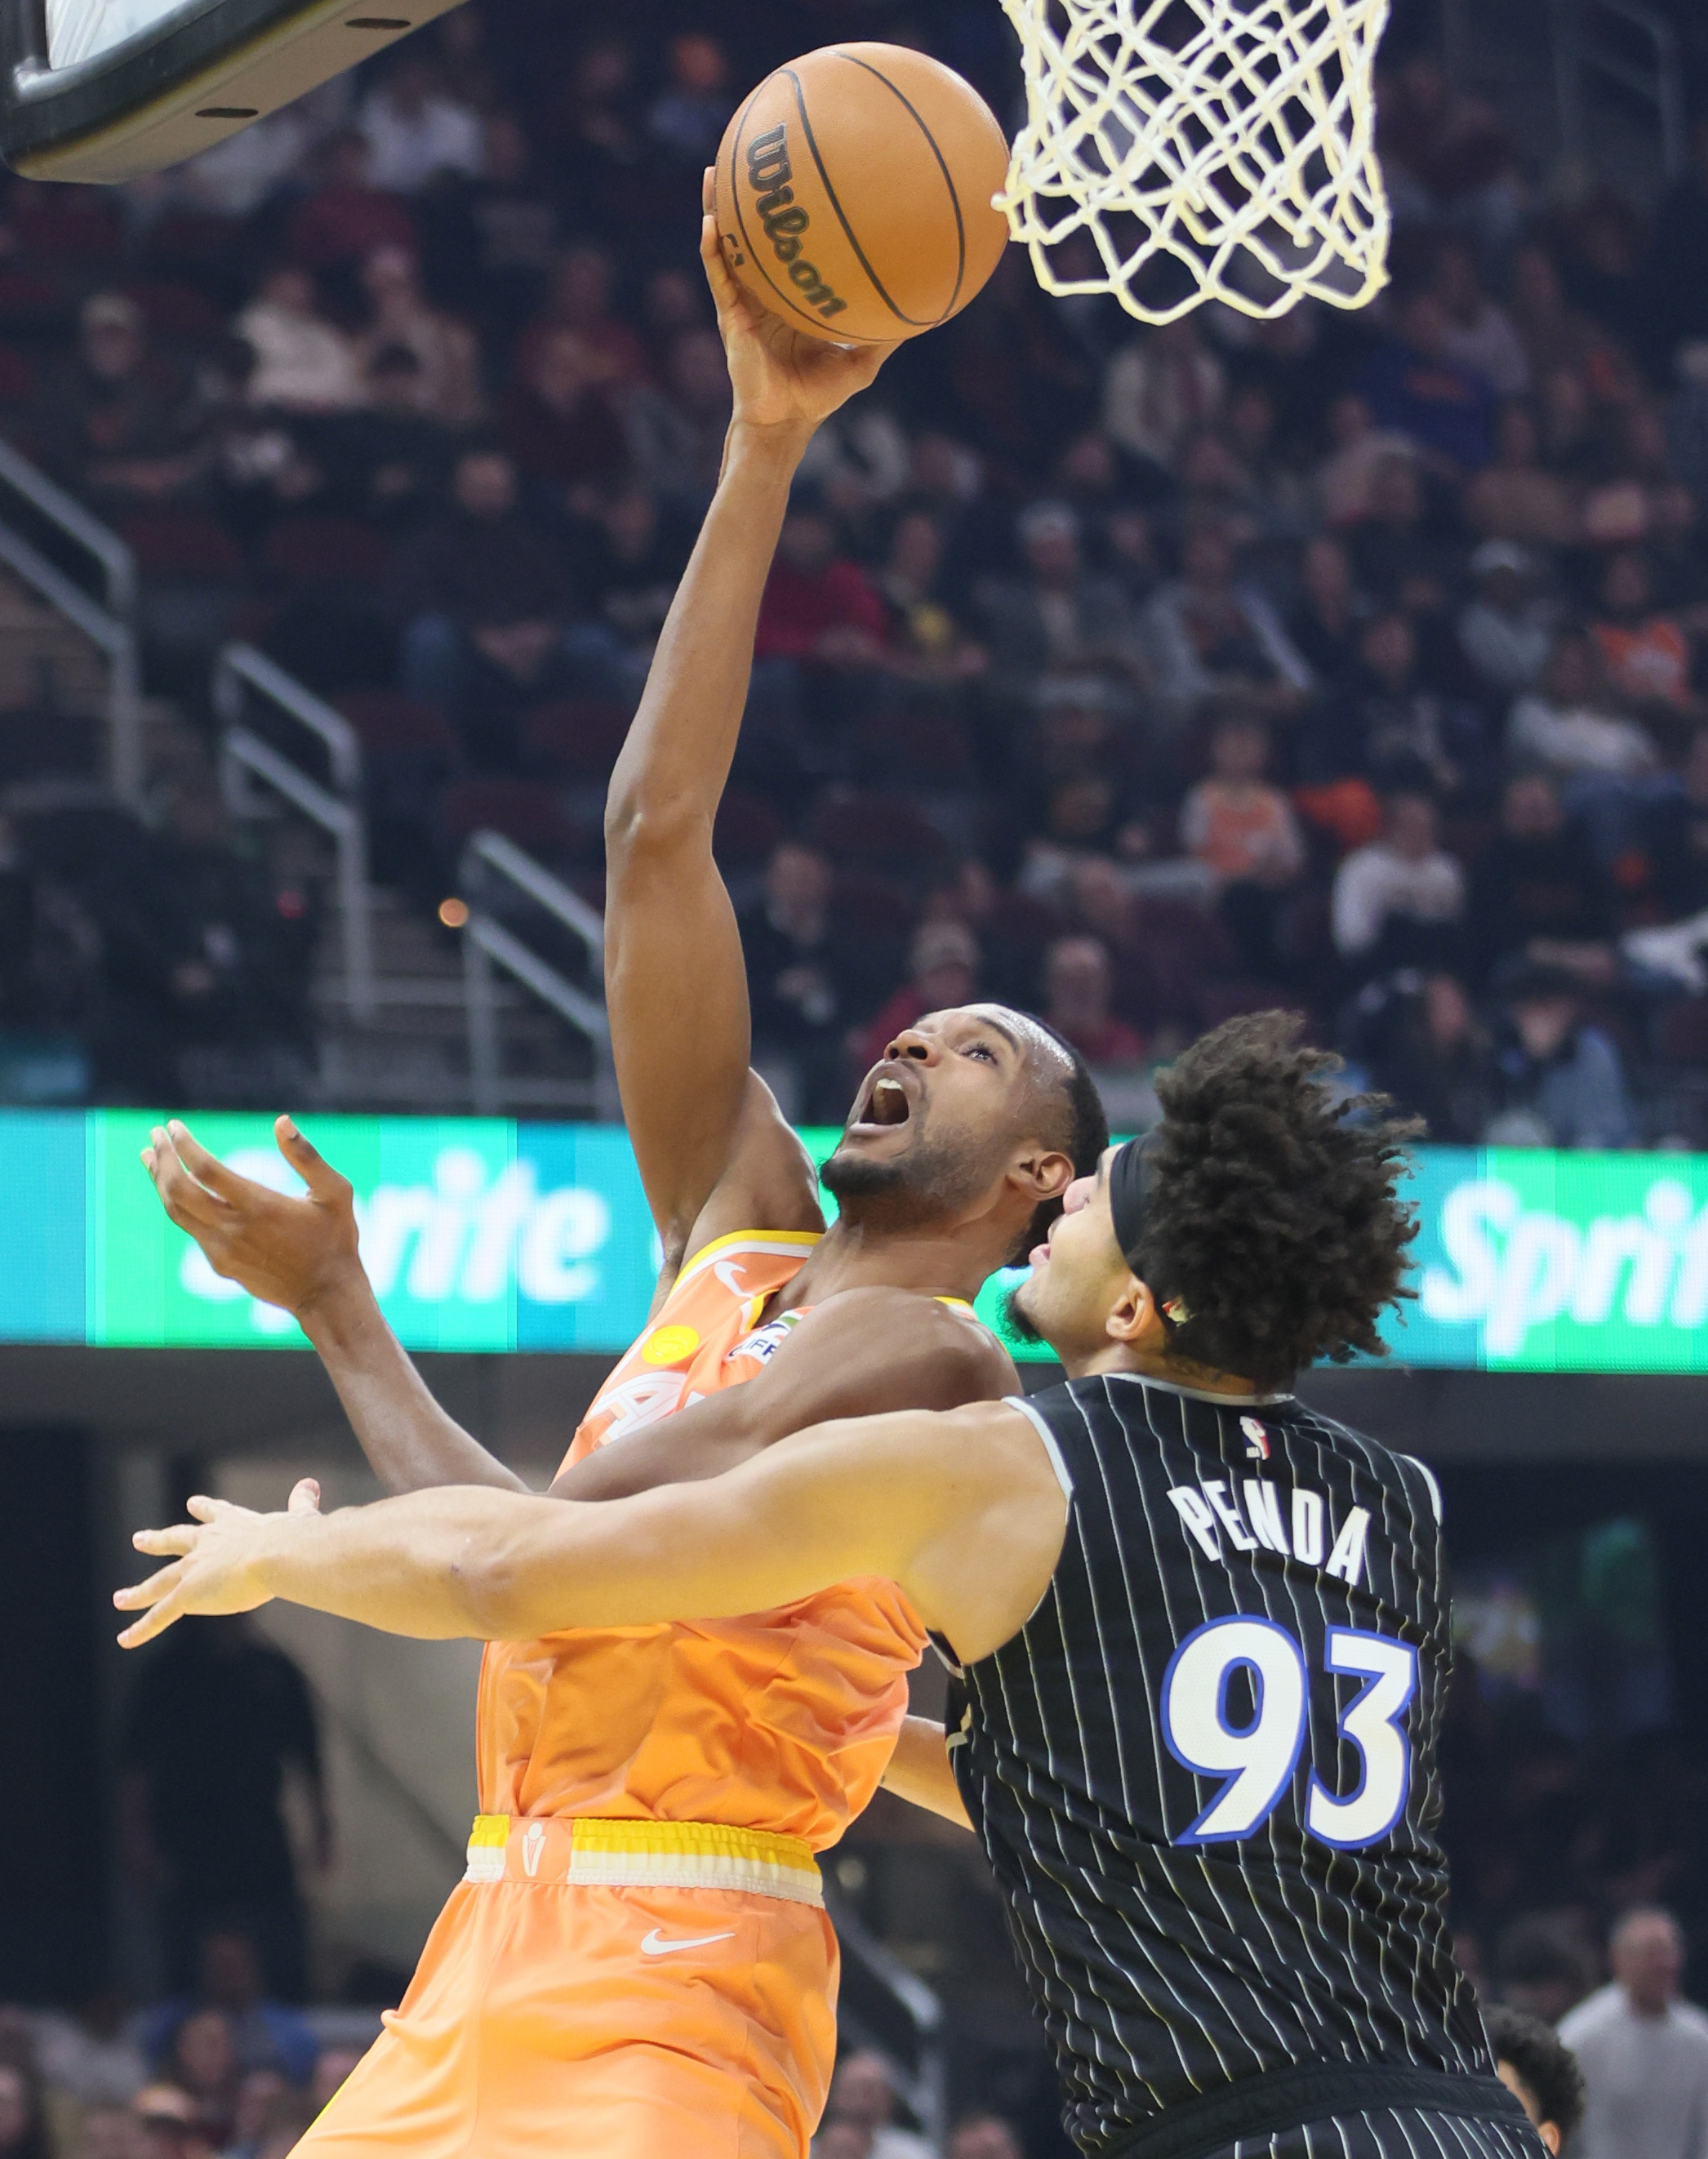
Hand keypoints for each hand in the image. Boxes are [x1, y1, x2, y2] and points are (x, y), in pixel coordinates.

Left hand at [114, 1477, 321, 1647]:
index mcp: (236, 1525)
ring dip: (139, 1592)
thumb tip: (311, 1484)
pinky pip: (160, 1615)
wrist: (279, 1554)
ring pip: (159, 1582)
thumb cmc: (294, 1538)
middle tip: (139, 1539)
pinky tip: (125, 1639)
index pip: (216, 1515)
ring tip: (120, 1599)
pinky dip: (142, 1628)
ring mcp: (195, 1569)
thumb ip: (301, 1503)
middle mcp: (208, 1543)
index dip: (206, 1509)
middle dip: (158, 1541)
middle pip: (176, 1540)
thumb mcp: (298, 1519)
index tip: (193, 1502)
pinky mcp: (188, 1594)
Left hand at [142, 1114, 362, 1321]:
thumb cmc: (335, 1238)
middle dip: (162, 1159)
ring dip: (159, 1181)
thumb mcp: (335, 1192)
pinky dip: (176, 1204)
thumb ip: (307, 1156)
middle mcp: (234, 1229)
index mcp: (259, 1206)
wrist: (326, 1294)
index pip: (205, 1170)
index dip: (184, 1145)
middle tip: (154, 1135)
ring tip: (150, 1155)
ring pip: (176, 1211)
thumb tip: (281, 1121)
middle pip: (178, 1190)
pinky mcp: (220, 1263)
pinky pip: (190, 1229)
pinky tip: (175, 1189)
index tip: (174, 1125)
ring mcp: (222, 1250)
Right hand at [700, 169, 898, 440]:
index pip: (788, 248)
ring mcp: (743, 302)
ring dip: (717, 209)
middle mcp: (764, 293)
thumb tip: (926, 313)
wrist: (787, 421)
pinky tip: (711, 221)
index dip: (789, 217)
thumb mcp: (862, 361)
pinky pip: (719, 275)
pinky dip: (713, 249)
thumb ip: (887, 335)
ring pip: (726, 246)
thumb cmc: (819, 395)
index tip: (796, 178)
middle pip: (753, 235)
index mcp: (790, 297)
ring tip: (712, 172)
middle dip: (747, 198)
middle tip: (750, 155)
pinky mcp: (730, 316)